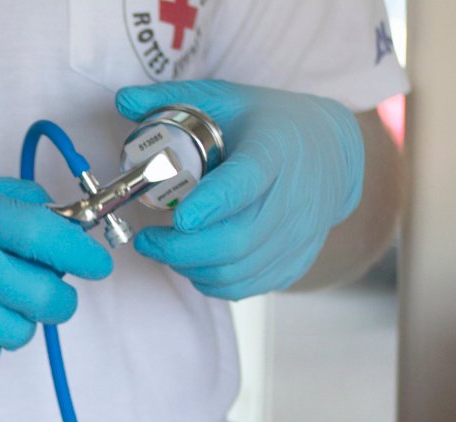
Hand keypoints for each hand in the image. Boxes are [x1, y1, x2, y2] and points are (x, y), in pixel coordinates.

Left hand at [116, 81, 363, 299]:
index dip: (214, 204)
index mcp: (275, 150)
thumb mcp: (226, 100)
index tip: (181, 218)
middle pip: (234, 239)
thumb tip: (123, 100)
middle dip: (179, 249)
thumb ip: (171, 100)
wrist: (333, 155)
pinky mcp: (294, 263)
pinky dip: (210, 281)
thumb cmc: (269, 125)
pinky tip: (195, 262)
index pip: (246, 182)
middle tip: (146, 240)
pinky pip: (244, 287)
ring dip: (189, 267)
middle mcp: (292, 197)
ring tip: (166, 248)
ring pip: (234, 271)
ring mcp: (297, 236)